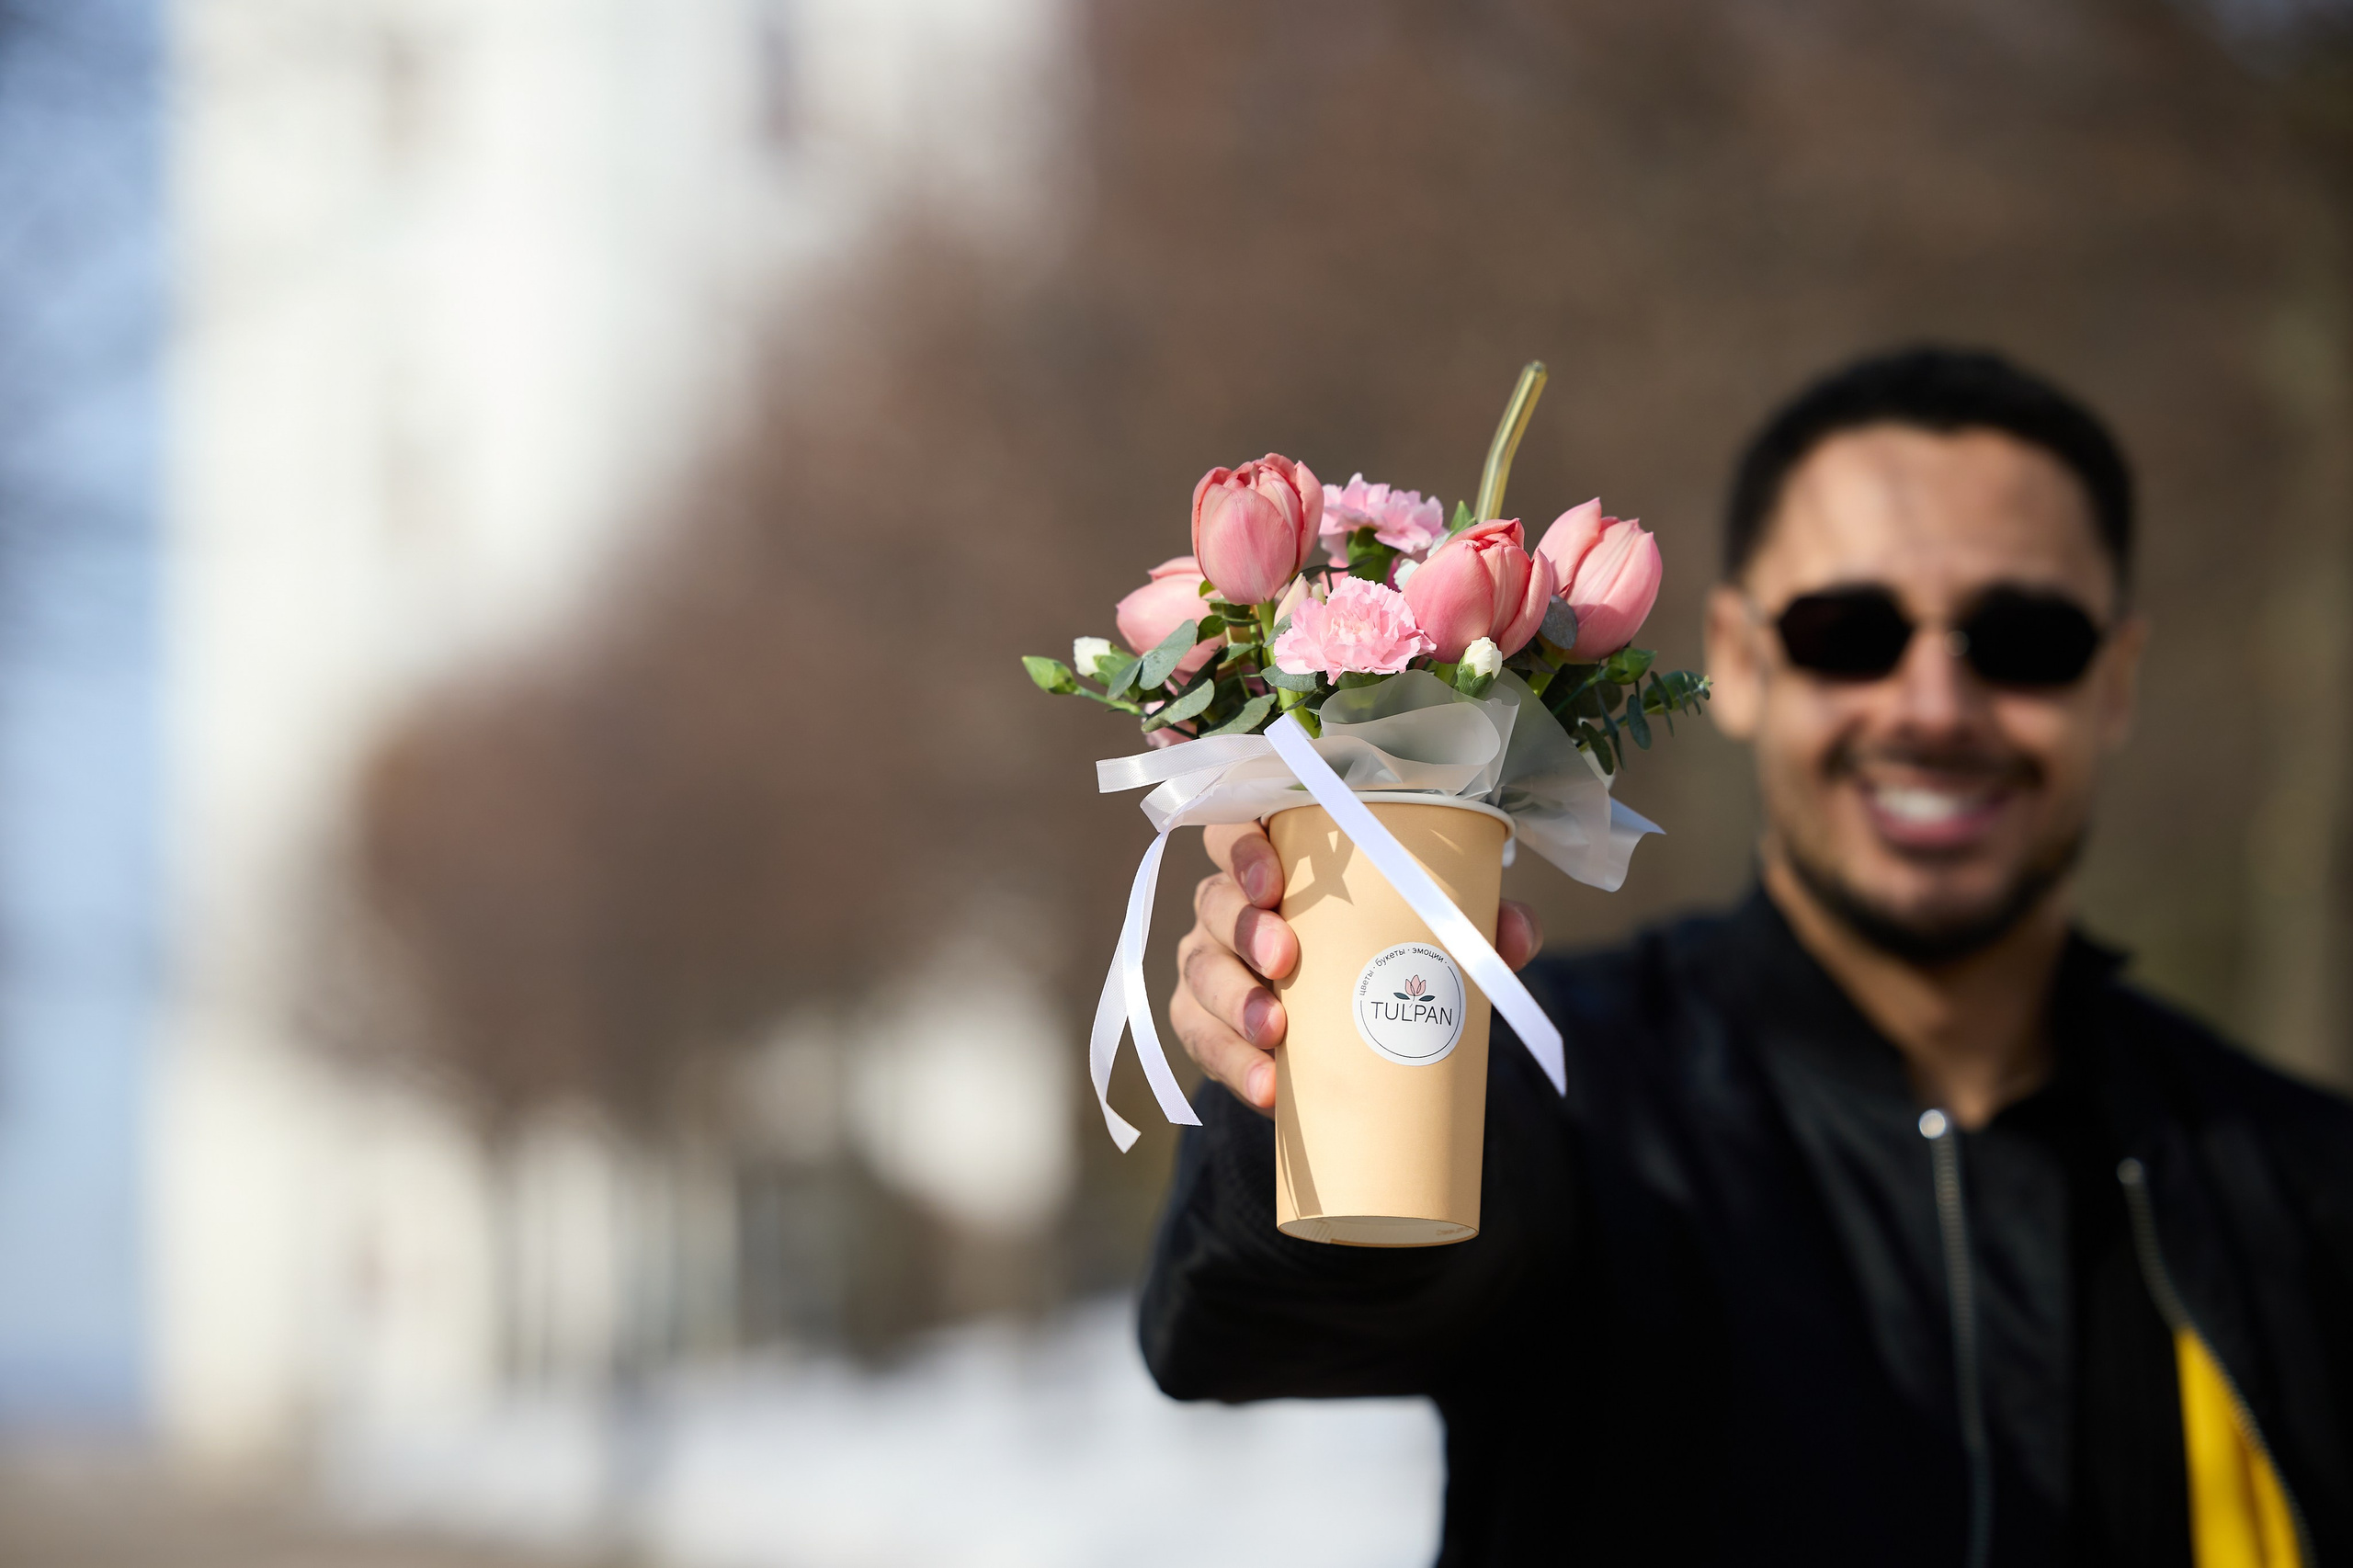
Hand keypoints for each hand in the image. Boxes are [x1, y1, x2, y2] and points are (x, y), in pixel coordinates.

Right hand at [1172, 821, 1545, 1114]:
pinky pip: (1199, 1039)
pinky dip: (1230, 1064)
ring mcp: (1210, 961)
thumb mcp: (1427, 925)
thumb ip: (1470, 922)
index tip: (1274, 882)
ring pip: (1200, 971)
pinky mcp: (1205, 1022)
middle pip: (1214, 902)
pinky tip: (1266, 1088)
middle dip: (1244, 929)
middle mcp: (1228, 902)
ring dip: (1233, 1003)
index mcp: (1274, 857)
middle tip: (1285, 959)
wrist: (1356, 1023)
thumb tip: (1516, 935)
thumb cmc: (1384, 943)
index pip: (1235, 831)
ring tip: (1275, 1034)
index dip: (1242, 850)